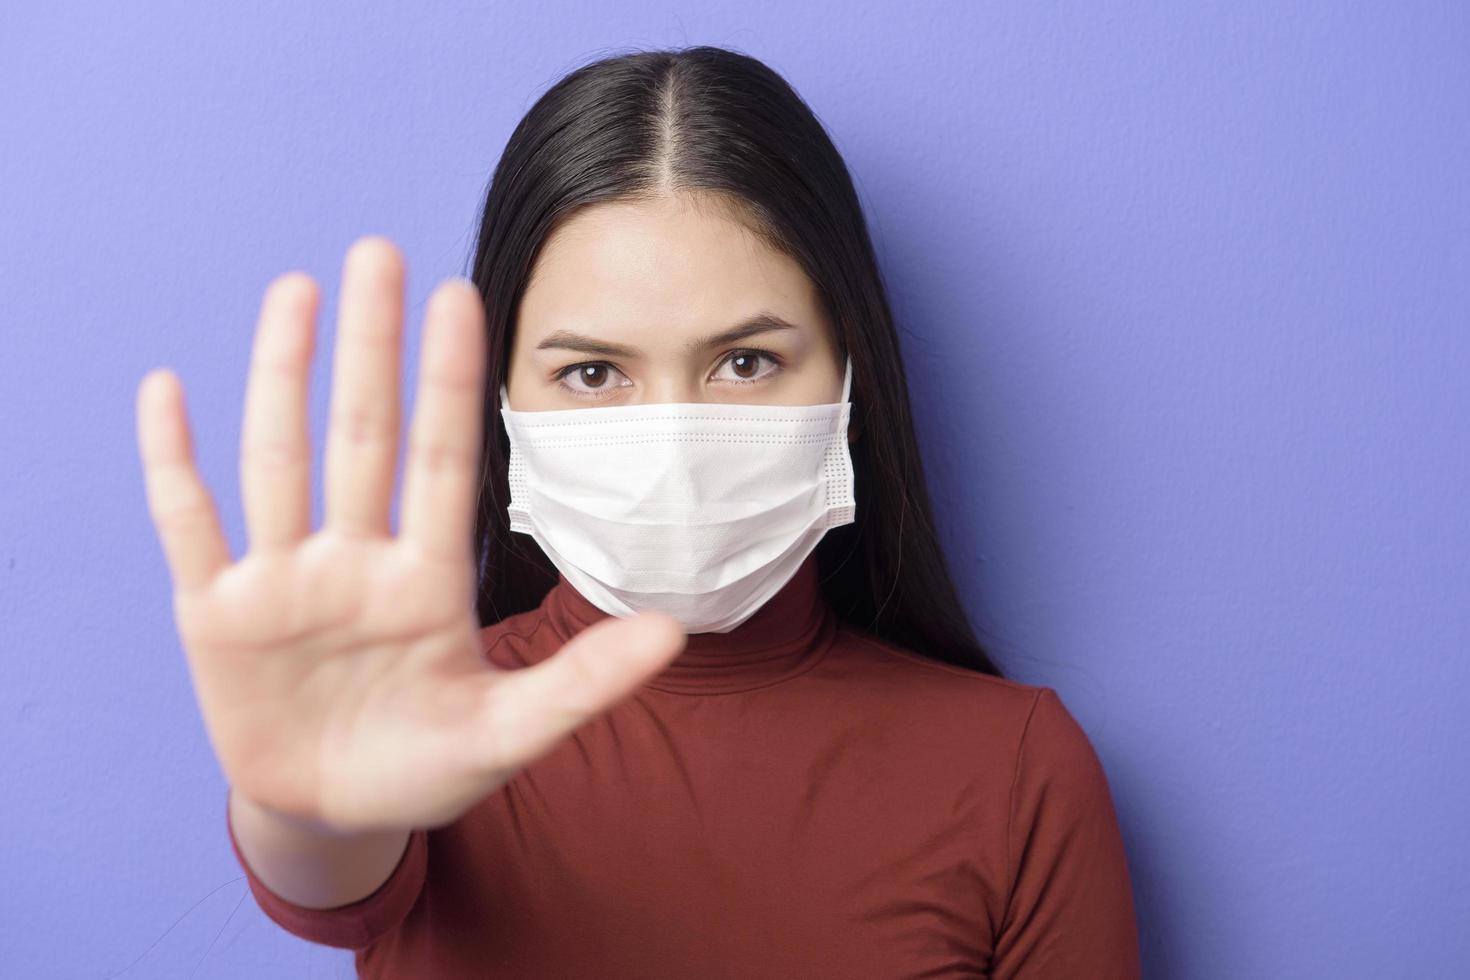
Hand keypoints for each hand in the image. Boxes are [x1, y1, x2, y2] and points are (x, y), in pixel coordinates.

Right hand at [135, 236, 685, 834]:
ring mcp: (283, 580)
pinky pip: (188, 523)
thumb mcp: (509, 732)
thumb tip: (675, 631)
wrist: (336, 815)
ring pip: (279, 458)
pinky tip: (165, 390)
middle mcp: (356, 560)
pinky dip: (172, 463)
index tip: (462, 296)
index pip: (444, 460)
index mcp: (428, 580)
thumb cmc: (427, 766)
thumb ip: (582, 682)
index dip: (450, 382)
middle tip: (378, 251)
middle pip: (362, 435)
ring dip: (280, 376)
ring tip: (294, 290)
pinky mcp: (215, 614)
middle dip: (369, 347)